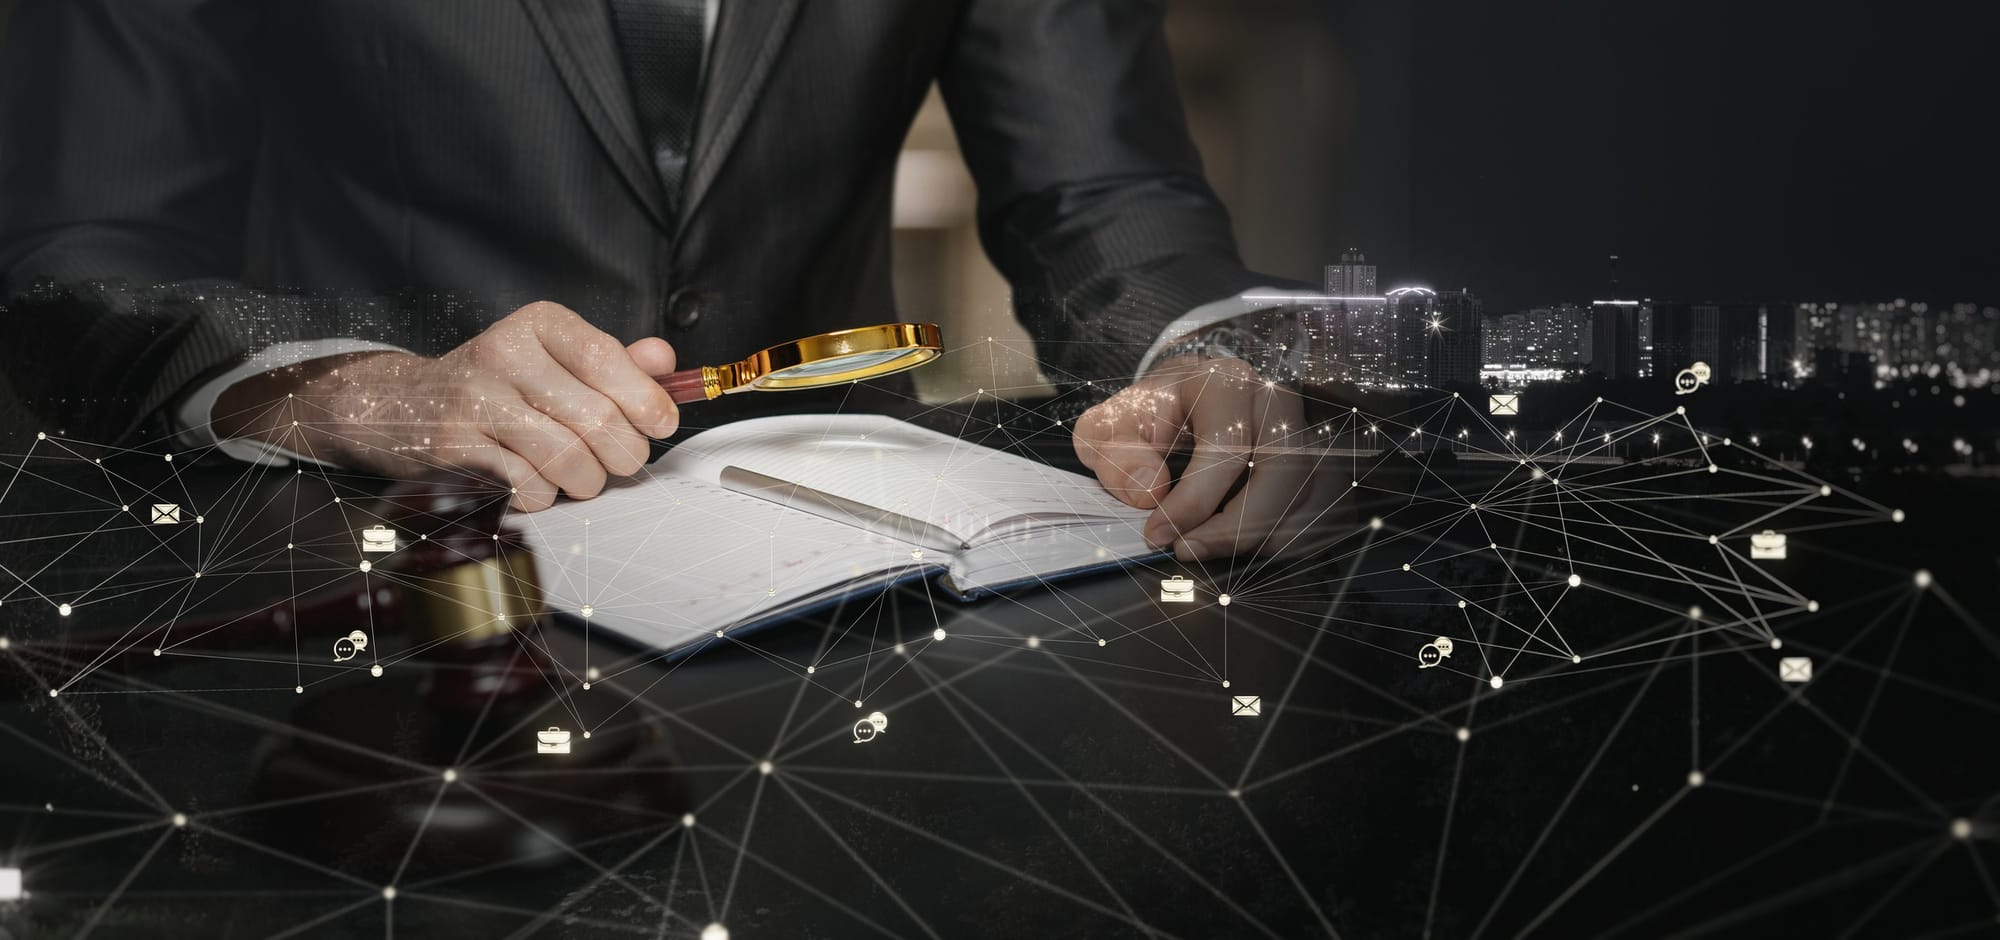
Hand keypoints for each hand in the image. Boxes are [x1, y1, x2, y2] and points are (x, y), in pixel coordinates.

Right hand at [214, 302, 678, 510]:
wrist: (401, 404)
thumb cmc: (498, 384)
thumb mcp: (554, 357)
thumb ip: (615, 360)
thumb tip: (665, 363)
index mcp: (538, 325)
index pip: (607, 360)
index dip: (646, 401)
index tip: (660, 425)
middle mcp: (504, 354)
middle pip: (595, 419)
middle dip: (624, 454)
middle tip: (622, 462)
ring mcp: (474, 401)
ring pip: (566, 459)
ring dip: (587, 482)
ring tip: (583, 478)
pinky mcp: (454, 447)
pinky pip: (528, 486)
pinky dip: (545, 496)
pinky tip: (538, 484)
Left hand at [1073, 356, 1328, 559]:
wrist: (1178, 404)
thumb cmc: (1144, 418)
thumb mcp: (1109, 430)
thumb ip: (1118, 457)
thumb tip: (1150, 493)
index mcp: (1224, 384)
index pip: (1227, 449)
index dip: (1194, 501)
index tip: (1158, 535)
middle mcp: (1274, 402)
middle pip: (1281, 476)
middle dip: (1234, 530)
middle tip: (1186, 551)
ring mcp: (1302, 431)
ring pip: (1302, 498)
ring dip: (1256, 539)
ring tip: (1204, 548)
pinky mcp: (1312, 461)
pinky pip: (1312, 512)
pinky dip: (1276, 540)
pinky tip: (1234, 547)